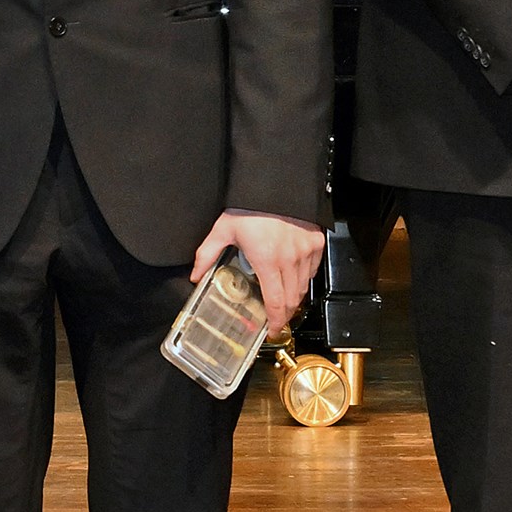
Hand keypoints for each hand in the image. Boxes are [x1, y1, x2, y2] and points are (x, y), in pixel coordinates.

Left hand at [194, 211, 325, 328]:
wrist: (275, 181)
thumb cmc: (251, 204)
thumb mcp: (223, 228)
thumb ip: (207, 254)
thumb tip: (195, 274)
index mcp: (267, 260)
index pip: (276, 302)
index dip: (276, 321)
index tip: (272, 330)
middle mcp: (290, 259)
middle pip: (293, 299)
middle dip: (285, 314)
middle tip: (276, 318)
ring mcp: (306, 251)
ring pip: (304, 286)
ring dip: (294, 297)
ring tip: (283, 299)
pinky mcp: (316, 241)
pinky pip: (313, 269)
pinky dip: (304, 278)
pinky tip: (293, 277)